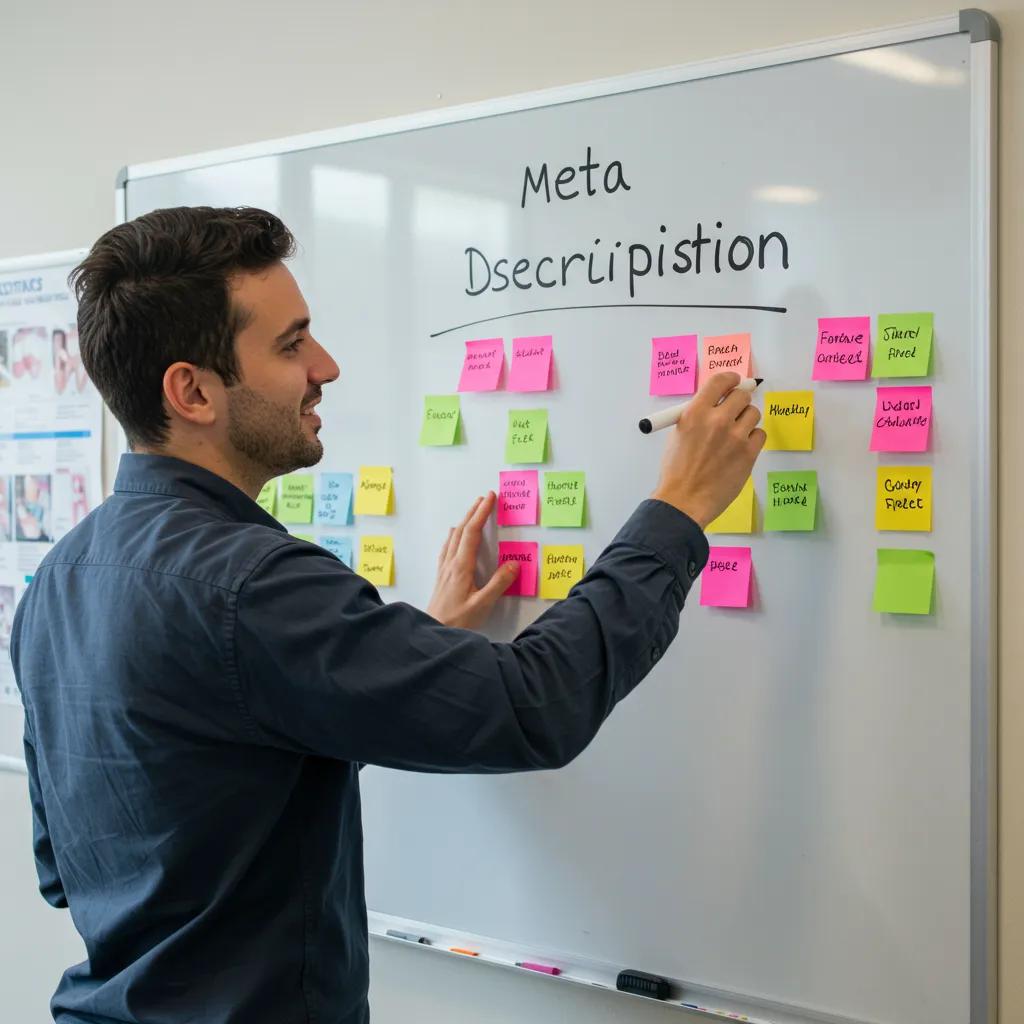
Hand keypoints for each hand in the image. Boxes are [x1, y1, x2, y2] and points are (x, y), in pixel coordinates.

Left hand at [427, 492, 519, 629]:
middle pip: (462, 530)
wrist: (433, 631)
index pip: (472, 533)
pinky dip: (455, 535)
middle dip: (474, 511)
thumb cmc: (457, 621)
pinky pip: (447, 547)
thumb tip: (514, 564)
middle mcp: (450, 564)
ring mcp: (444, 569)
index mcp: (461, 567)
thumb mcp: (482, 604)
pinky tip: (454, 537)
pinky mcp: (442, 576)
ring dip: (465, 521)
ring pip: (453, 537)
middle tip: (485, 498)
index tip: (490, 498)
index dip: (481, 513)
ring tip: (473, 511)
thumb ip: (499, 584)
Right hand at [651, 371, 766, 528]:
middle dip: (738, 401)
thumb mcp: (679, 434)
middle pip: (741, 395)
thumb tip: (716, 403)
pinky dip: (752, 439)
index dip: (730, 379)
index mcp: (695, 413)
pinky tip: (741, 448)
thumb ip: (698, 415)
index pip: (721, 381)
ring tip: (735, 435)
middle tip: (734, 411)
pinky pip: (760, 434)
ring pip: (753, 413)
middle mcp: (717, 421)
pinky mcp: (748, 454)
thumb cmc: (677, 470)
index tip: (734, 381)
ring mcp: (736, 437)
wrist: (684, 500)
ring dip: (746, 420)